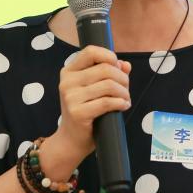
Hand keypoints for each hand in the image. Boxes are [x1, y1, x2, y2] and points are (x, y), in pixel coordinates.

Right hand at [43, 46, 131, 176]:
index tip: (118, 67)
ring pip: (109, 85)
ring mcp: (71, 97)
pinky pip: (107, 102)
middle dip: (122, 78)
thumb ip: (109, 74)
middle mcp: (67, 82)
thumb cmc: (85, 112)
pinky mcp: (78, 112)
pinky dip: (120, 103)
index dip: (108, 56)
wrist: (71, 140)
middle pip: (105, 69)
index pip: (90, 51)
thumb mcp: (94, 90)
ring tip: (125, 99)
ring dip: (124, 92)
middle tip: (126, 90)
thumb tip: (125, 65)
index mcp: (69, 71)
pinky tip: (123, 106)